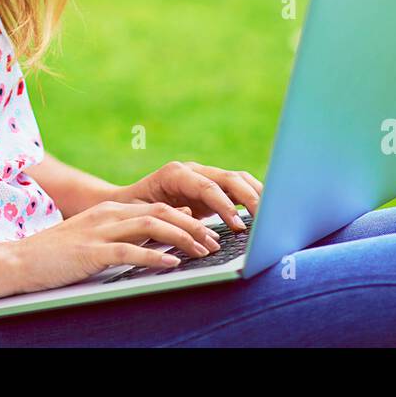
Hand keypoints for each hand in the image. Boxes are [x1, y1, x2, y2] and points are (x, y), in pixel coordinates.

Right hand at [13, 200, 225, 292]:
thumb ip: (125, 235)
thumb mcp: (96, 239)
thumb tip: (160, 237)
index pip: (159, 208)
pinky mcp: (91, 252)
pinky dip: (155, 257)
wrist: (19, 260)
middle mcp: (108, 215)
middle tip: (215, 241)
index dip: (188, 219)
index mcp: (111, 211)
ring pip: (151, 227)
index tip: (209, 232)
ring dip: (182, 238)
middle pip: (161, 213)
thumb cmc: (58, 255)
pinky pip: (130, 252)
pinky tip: (172, 264)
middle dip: (193, 226)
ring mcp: (99, 232)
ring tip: (203, 251)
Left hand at [112, 160, 262, 231]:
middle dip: (248, 199)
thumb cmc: (131, 212)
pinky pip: (237, 189)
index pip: (207, 186)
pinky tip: (263, 214)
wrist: (125, 203)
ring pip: (238, 179)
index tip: (238, 226)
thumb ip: (168, 215)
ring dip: (256, 195)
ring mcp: (204, 177)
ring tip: (270, 217)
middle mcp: (192, 171)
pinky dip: (252, 198)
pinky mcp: (212, 188)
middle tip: (263, 222)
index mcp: (174, 174)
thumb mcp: (144, 215)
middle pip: (229, 178)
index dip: (225, 205)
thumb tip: (194, 220)